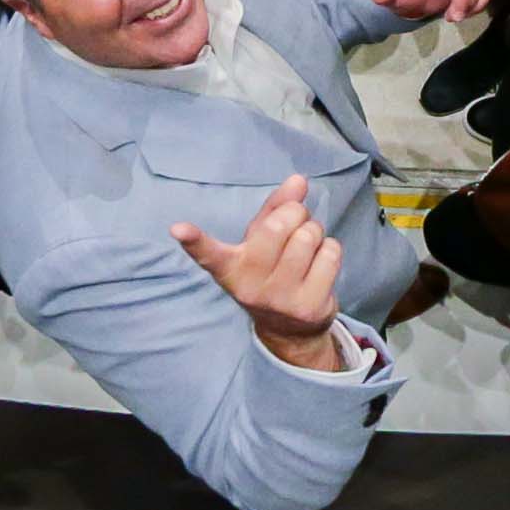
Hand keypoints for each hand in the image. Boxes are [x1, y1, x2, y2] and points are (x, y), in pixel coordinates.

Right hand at [174, 175, 352, 368]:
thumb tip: (298, 180)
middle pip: (280, 226)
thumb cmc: (271, 270)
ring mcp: (279, 299)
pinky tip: (319, 265)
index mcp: (231, 267)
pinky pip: (330, 254)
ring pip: (309, 237)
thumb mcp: (263, 239)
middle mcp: (250, 286)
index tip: (178, 229)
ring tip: (307, 248)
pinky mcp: (309, 308)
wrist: (290, 329)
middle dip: (295, 215)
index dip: (194, 240)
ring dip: (315, 232)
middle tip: (295, 226)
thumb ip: (276, 208)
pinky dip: (330, 249)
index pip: (209, 253)